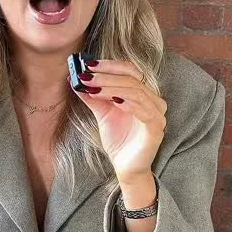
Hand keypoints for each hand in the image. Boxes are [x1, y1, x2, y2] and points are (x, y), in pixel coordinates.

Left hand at [72, 58, 166, 183]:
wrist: (126, 168)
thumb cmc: (118, 140)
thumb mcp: (102, 114)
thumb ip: (92, 97)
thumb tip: (75, 80)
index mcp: (142, 93)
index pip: (130, 71)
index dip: (110, 65)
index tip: (88, 64)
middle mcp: (153, 101)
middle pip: (131, 79)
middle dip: (106, 76)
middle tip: (86, 75)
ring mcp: (157, 115)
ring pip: (136, 92)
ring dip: (112, 88)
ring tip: (93, 88)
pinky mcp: (156, 129)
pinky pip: (145, 112)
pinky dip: (130, 104)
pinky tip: (115, 102)